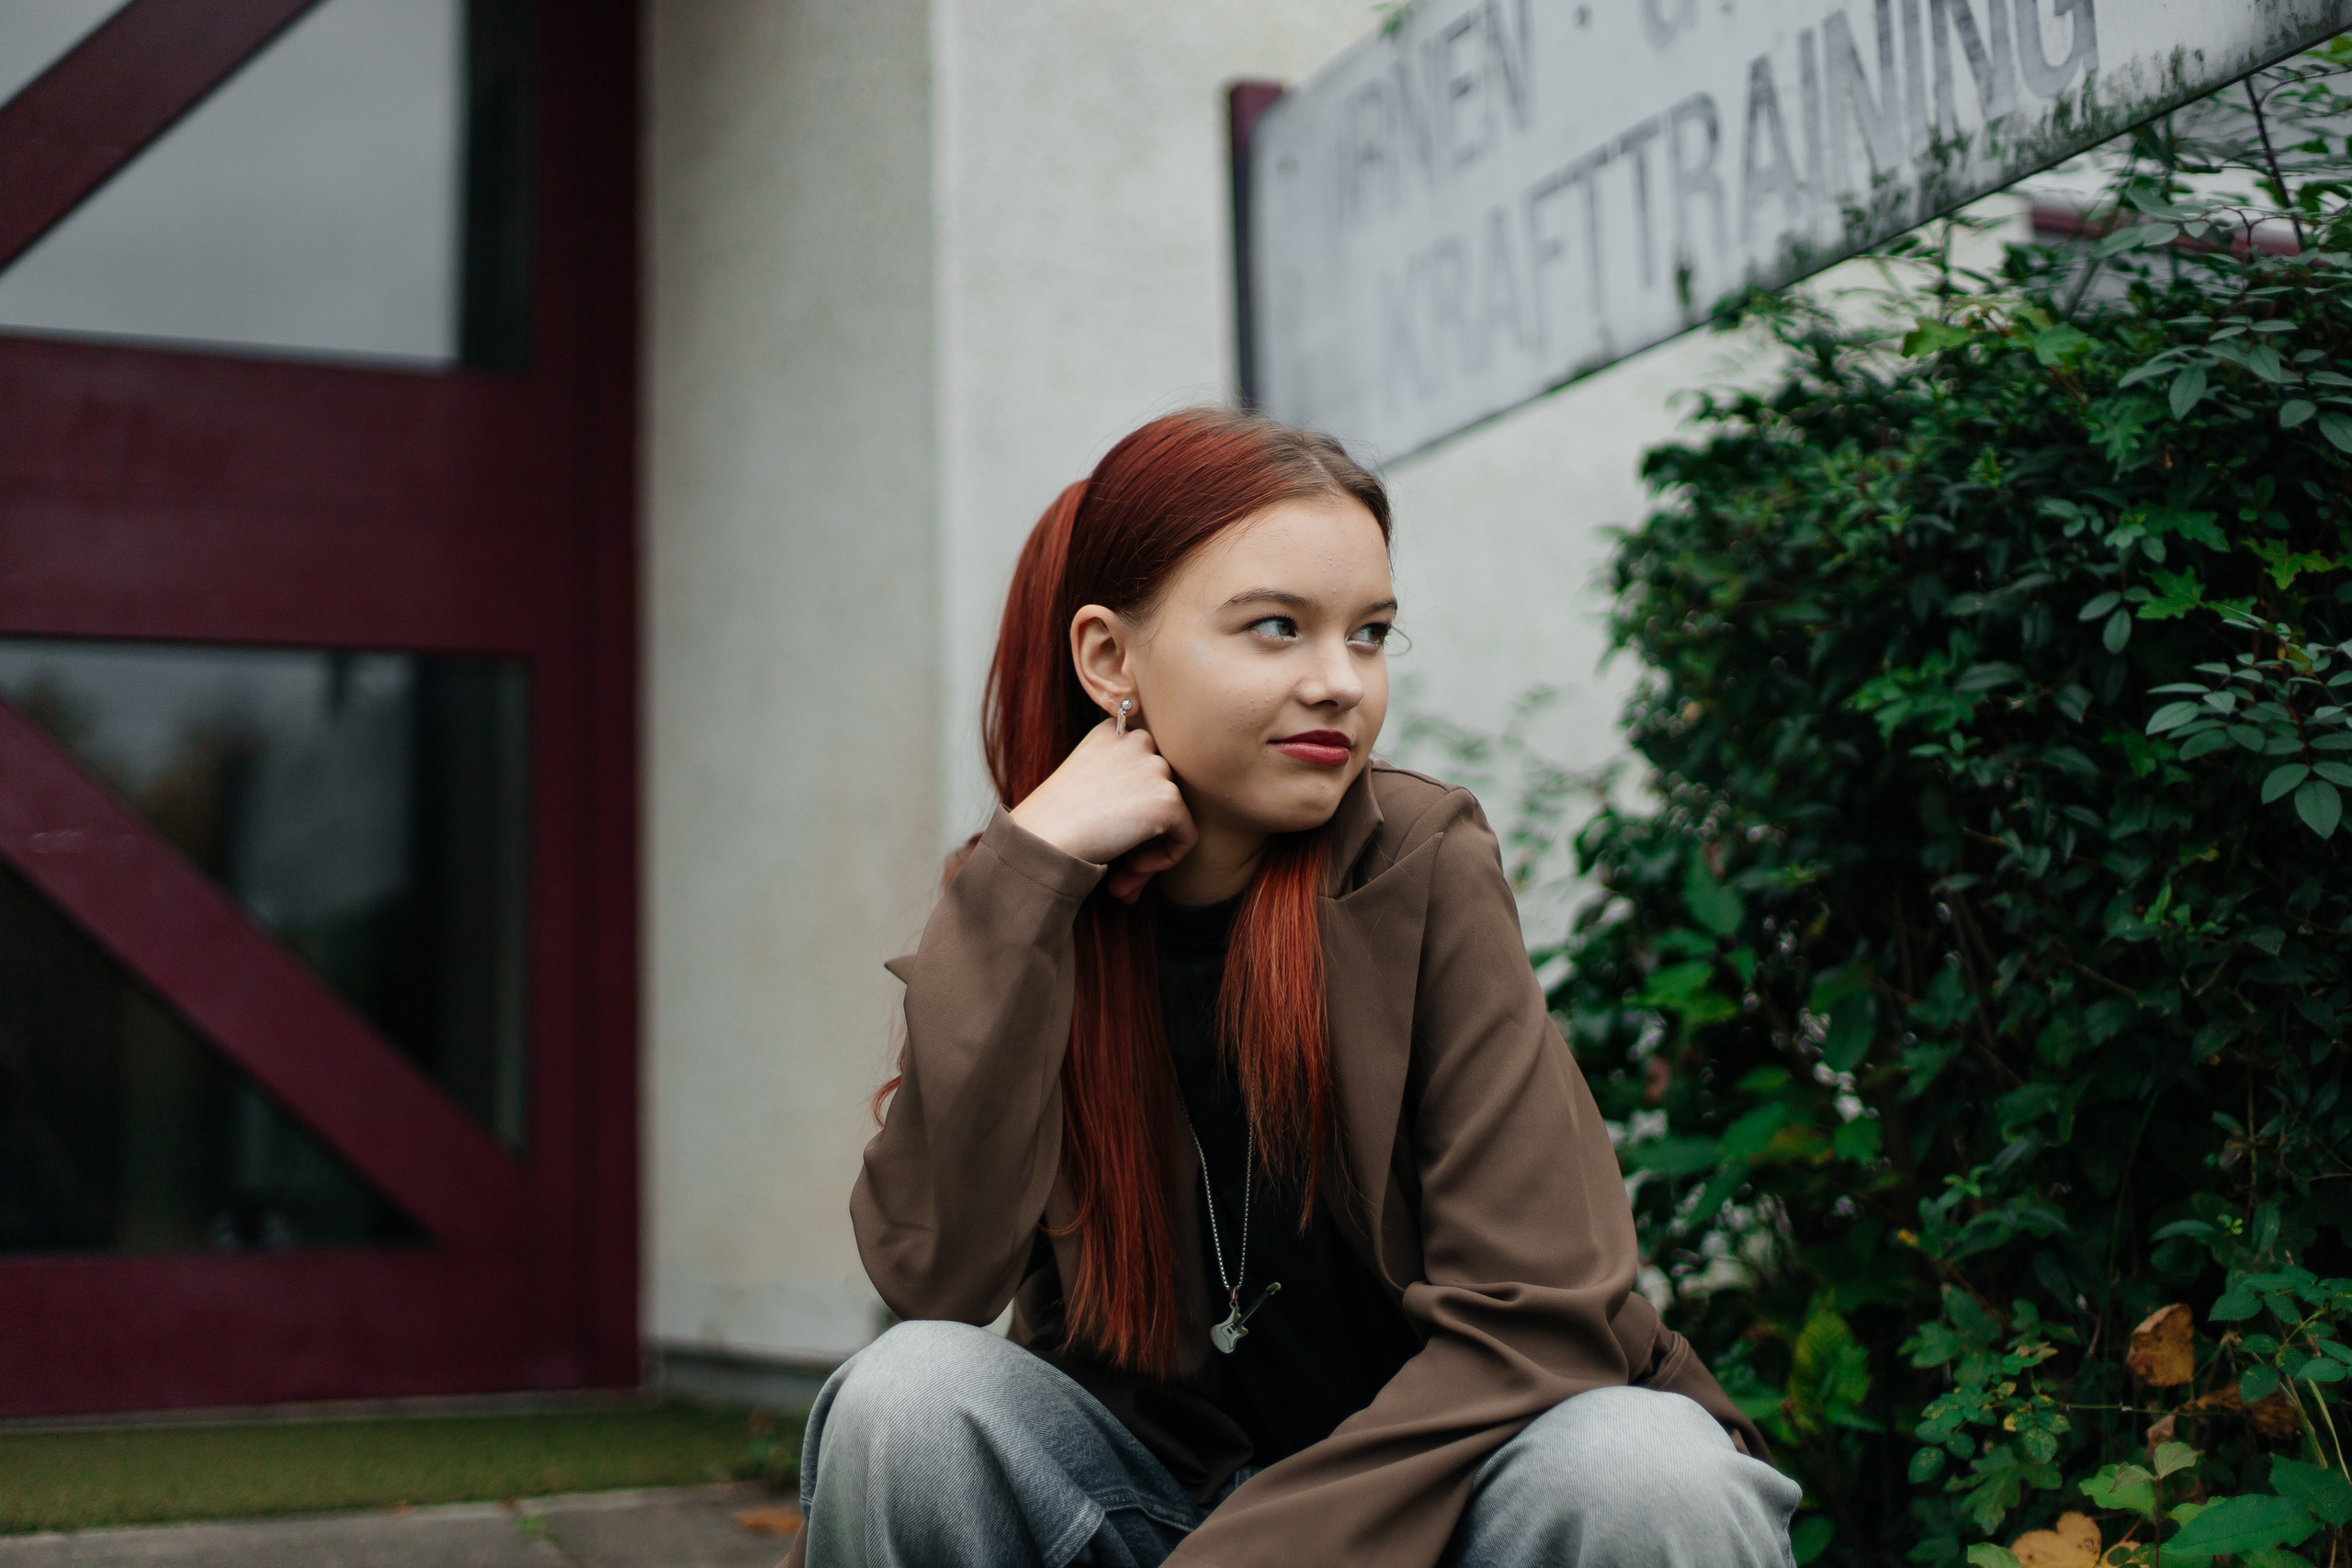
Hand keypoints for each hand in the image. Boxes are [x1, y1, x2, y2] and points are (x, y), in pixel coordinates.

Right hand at [1008, 718, 1196, 902]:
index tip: (1112, 836)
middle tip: (1123, 870)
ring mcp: (1155, 767)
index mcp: (1114, 731)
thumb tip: (1147, 810)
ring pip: (1174, 816)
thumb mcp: (1087, 782)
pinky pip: (1186, 837)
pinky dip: (1167, 859)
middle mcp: (1138, 740)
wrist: (1041, 838)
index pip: (1145, 769)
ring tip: (1123, 879)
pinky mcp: (1168, 799)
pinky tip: (1134, 872)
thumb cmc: (1053, 820)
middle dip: (1146, 832)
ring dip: (1152, 851)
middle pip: (1161, 790)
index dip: (1133, 807)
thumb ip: (1124, 783)